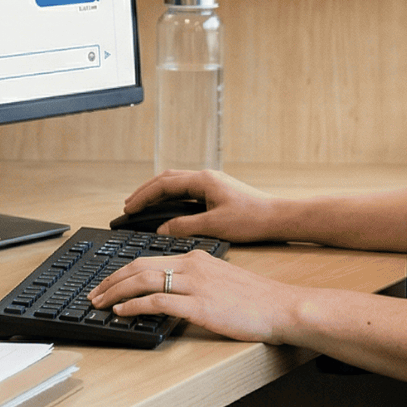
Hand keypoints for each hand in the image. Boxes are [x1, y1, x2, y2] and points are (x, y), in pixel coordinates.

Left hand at [87, 249, 299, 344]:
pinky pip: (158, 301)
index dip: (123, 270)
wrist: (280, 307)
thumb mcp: (220, 278)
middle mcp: (192, 265)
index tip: (108, 281)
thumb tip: (171, 289)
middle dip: (111, 280)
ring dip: (116, 292)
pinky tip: (122, 311)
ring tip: (100, 303)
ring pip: (144, 280)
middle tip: (94, 293)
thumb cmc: (255, 298)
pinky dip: (135, 305)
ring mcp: (195, 284)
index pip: (149, 258)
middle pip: (139, 266)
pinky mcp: (199, 305)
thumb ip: (196, 279)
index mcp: (196, 256)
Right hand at [122, 169, 284, 241]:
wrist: (278, 217)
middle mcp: (206, 178)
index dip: (143, 196)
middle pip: (167, 180)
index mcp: (203, 180)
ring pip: (176, 183)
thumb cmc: (252, 219)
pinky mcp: (217, 192)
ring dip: (157, 193)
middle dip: (146, 192)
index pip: (164, 184)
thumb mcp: (214, 225)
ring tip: (141, 206)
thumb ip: (185, 226)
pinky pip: (186, 191)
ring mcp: (212, 184)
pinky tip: (166, 209)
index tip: (128, 208)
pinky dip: (171, 198)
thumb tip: (161, 229)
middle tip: (129, 206)